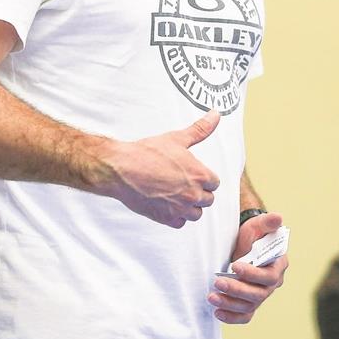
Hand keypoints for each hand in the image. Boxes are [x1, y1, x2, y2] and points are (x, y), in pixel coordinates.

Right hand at [97, 109, 221, 227]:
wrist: (122, 169)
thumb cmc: (148, 152)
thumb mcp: (177, 138)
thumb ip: (201, 129)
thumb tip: (216, 115)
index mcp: (199, 175)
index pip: (215, 183)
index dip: (205, 177)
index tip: (193, 174)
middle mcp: (192, 194)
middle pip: (208, 199)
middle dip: (199, 192)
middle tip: (184, 183)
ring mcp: (179, 208)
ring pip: (196, 214)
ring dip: (190, 206)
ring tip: (178, 194)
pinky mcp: (165, 218)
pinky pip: (181, 223)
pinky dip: (177, 216)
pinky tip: (168, 204)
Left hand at [208, 211, 287, 323]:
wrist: (245, 244)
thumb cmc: (253, 234)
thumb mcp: (258, 225)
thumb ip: (267, 222)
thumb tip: (277, 218)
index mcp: (279, 265)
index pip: (269, 276)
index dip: (253, 274)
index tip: (234, 265)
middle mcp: (273, 283)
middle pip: (259, 294)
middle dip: (237, 290)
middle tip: (218, 282)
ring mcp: (261, 294)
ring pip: (249, 306)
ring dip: (230, 304)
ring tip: (212, 297)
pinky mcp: (250, 303)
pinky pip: (244, 316)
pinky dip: (232, 317)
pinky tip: (217, 313)